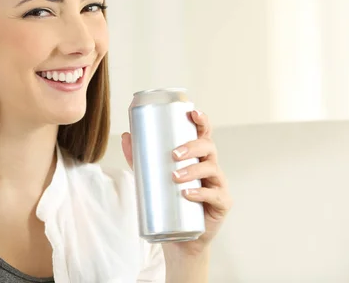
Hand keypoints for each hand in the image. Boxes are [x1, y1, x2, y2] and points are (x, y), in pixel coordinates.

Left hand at [121, 110, 231, 255]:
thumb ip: (140, 158)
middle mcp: (210, 166)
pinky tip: (188, 194)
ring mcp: (218, 184)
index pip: (203, 133)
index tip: (193, 112)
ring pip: (211, 168)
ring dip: (193, 170)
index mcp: (197, 156)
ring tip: (175, 176)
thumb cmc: (169, 200)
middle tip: (173, 154)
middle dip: (192, 146)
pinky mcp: (222, 203)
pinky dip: (201, 193)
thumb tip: (126, 135)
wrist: (180, 236)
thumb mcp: (152, 177)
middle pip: (208, 147)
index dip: (202, 121)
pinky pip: (215, 195)